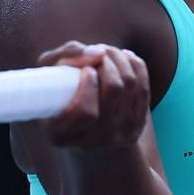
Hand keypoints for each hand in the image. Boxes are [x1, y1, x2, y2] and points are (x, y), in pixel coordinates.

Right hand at [36, 41, 151, 150]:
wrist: (84, 128)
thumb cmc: (61, 93)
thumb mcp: (50, 74)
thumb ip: (66, 57)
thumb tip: (99, 52)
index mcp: (60, 135)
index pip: (85, 112)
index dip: (89, 85)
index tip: (87, 70)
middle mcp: (90, 142)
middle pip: (113, 89)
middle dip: (108, 61)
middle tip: (98, 52)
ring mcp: (116, 137)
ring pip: (130, 84)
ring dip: (120, 59)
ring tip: (107, 52)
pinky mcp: (135, 128)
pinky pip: (143, 87)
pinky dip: (135, 65)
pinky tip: (124, 58)